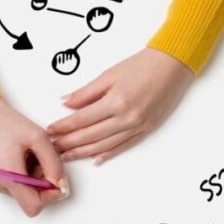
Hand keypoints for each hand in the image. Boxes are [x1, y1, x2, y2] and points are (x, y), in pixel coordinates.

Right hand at [0, 98, 67, 217]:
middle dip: (40, 182)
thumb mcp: (38, 138)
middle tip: (39, 158)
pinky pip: (12, 183)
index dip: (49, 196)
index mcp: (8, 176)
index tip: (55, 180)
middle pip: (29, 198)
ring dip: (31, 176)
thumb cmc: (3, 121)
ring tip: (26, 153)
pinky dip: (20, 173)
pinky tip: (18, 155)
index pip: (34, 206)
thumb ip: (54, 164)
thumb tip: (61, 185)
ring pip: (21, 190)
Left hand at [47, 48, 193, 164]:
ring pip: (105, 145)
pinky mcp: (146, 130)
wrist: (173, 66)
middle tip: (53, 148)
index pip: (82, 119)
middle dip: (69, 143)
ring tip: (68, 156)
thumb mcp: (110, 73)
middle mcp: (127, 118)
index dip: (64, 127)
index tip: (50, 131)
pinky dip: (108, 154)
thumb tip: (66, 102)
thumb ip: (86, 92)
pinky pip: (123, 146)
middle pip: (91, 136)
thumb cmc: (143, 65)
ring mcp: (138, 126)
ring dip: (84, 153)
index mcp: (116, 101)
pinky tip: (95, 159)